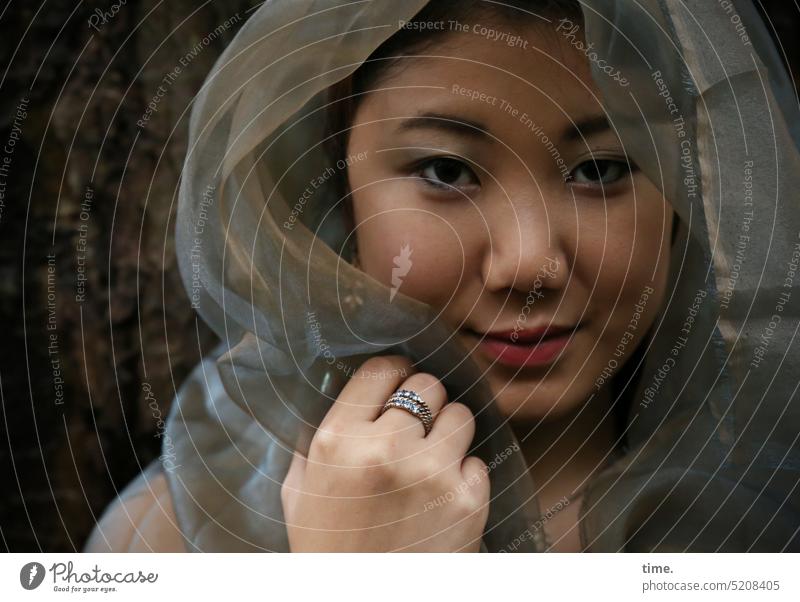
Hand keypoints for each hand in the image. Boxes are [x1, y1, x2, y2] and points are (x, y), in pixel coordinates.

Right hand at [280, 355, 489, 551]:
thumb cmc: (327, 550)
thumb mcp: (300, 492)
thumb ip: (316, 440)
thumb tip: (347, 398)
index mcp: (338, 440)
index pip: (382, 369)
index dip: (393, 374)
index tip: (397, 384)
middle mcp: (386, 449)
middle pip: (428, 385)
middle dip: (423, 403)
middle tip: (415, 426)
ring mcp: (431, 474)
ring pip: (462, 415)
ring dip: (448, 433)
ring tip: (433, 459)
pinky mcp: (468, 502)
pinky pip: (479, 462)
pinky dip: (465, 475)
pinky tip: (444, 496)